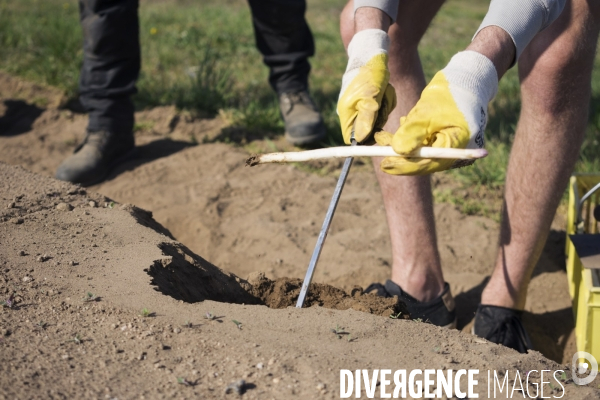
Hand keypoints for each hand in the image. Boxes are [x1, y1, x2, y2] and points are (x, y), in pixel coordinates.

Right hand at [337, 29, 395, 143]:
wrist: (372, 53)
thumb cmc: (369, 74)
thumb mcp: (370, 96)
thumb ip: (366, 118)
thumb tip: (360, 139)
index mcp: (346, 113)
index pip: (352, 138)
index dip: (365, 138)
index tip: (378, 129)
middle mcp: (352, 112)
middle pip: (368, 130)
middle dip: (379, 118)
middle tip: (381, 102)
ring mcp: (360, 105)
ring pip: (377, 119)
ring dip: (384, 106)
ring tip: (382, 91)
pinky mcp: (369, 100)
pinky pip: (382, 108)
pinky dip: (387, 99)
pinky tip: (384, 89)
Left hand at [376, 51, 497, 174]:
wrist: (465, 81)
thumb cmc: (449, 94)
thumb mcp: (427, 112)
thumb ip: (413, 132)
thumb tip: (397, 151)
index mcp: (458, 145)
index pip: (428, 163)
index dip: (404, 166)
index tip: (384, 164)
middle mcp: (456, 151)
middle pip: (424, 161)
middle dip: (400, 155)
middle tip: (379, 149)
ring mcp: (452, 147)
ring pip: (422, 152)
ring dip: (402, 144)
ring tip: (383, 135)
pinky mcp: (445, 140)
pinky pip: (425, 144)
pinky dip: (412, 137)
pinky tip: (404, 124)